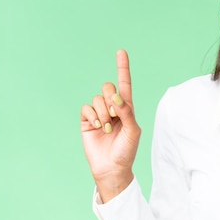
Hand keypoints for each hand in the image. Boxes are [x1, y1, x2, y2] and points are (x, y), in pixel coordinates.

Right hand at [80, 50, 140, 201]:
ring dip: (103, 114)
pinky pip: (86, 107)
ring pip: (97, 99)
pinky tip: (97, 127)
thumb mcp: (133, 130)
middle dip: (111, 99)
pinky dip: (92, 116)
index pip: (124, 84)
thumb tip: (116, 97)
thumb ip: (127, 112)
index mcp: (126, 107)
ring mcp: (98, 113)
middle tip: (114, 116)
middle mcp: (112, 107)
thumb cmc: (126, 150)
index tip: (121, 51)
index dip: (122, 67)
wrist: (112, 168)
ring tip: (106, 128)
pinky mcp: (86, 120)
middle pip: (108, 87)